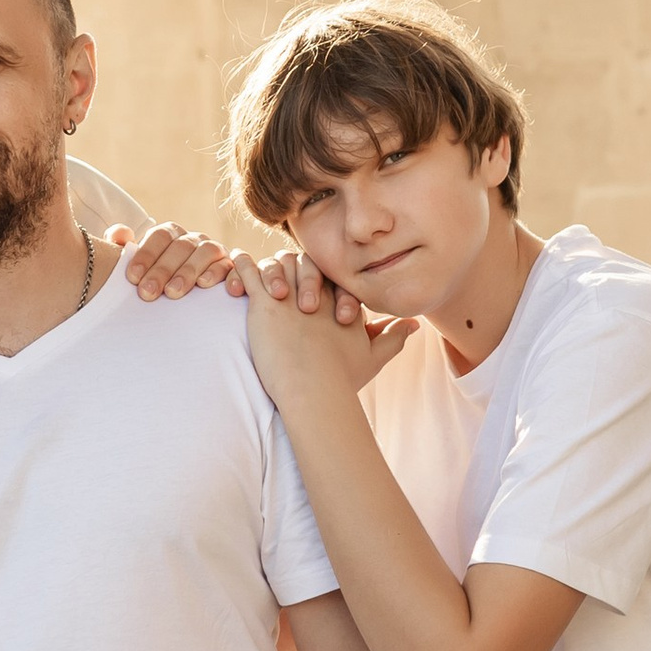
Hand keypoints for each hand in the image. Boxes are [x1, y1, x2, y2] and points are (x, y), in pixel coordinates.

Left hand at [109, 220, 243, 298]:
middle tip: (147, 293)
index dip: (146, 255)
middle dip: (163, 270)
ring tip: (174, 292)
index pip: (159, 236)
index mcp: (171, 235)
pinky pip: (235, 268)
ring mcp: (216, 252)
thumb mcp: (139, 266)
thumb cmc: (157, 282)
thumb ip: (125, 247)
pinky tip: (216, 288)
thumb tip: (119, 235)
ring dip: (190, 271)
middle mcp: (194, 240)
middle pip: (181, 247)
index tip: (132, 277)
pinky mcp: (233, 269)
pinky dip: (229, 275)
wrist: (187, 298)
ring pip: (207, 253)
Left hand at [228, 248, 414, 403]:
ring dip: (269, 269)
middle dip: (297, 272)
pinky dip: (241, 265)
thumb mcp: (375, 357)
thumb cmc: (343, 379)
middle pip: (306, 264)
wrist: (316, 390)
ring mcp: (290, 294)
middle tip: (289, 290)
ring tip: (257, 277)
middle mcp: (316, 292)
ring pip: (278, 264)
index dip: (321, 280)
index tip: (314, 295)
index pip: (330, 276)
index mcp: (339, 301)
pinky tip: (234, 261)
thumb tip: (416, 325)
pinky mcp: (265, 303)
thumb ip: (394, 337)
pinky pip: (249, 273)